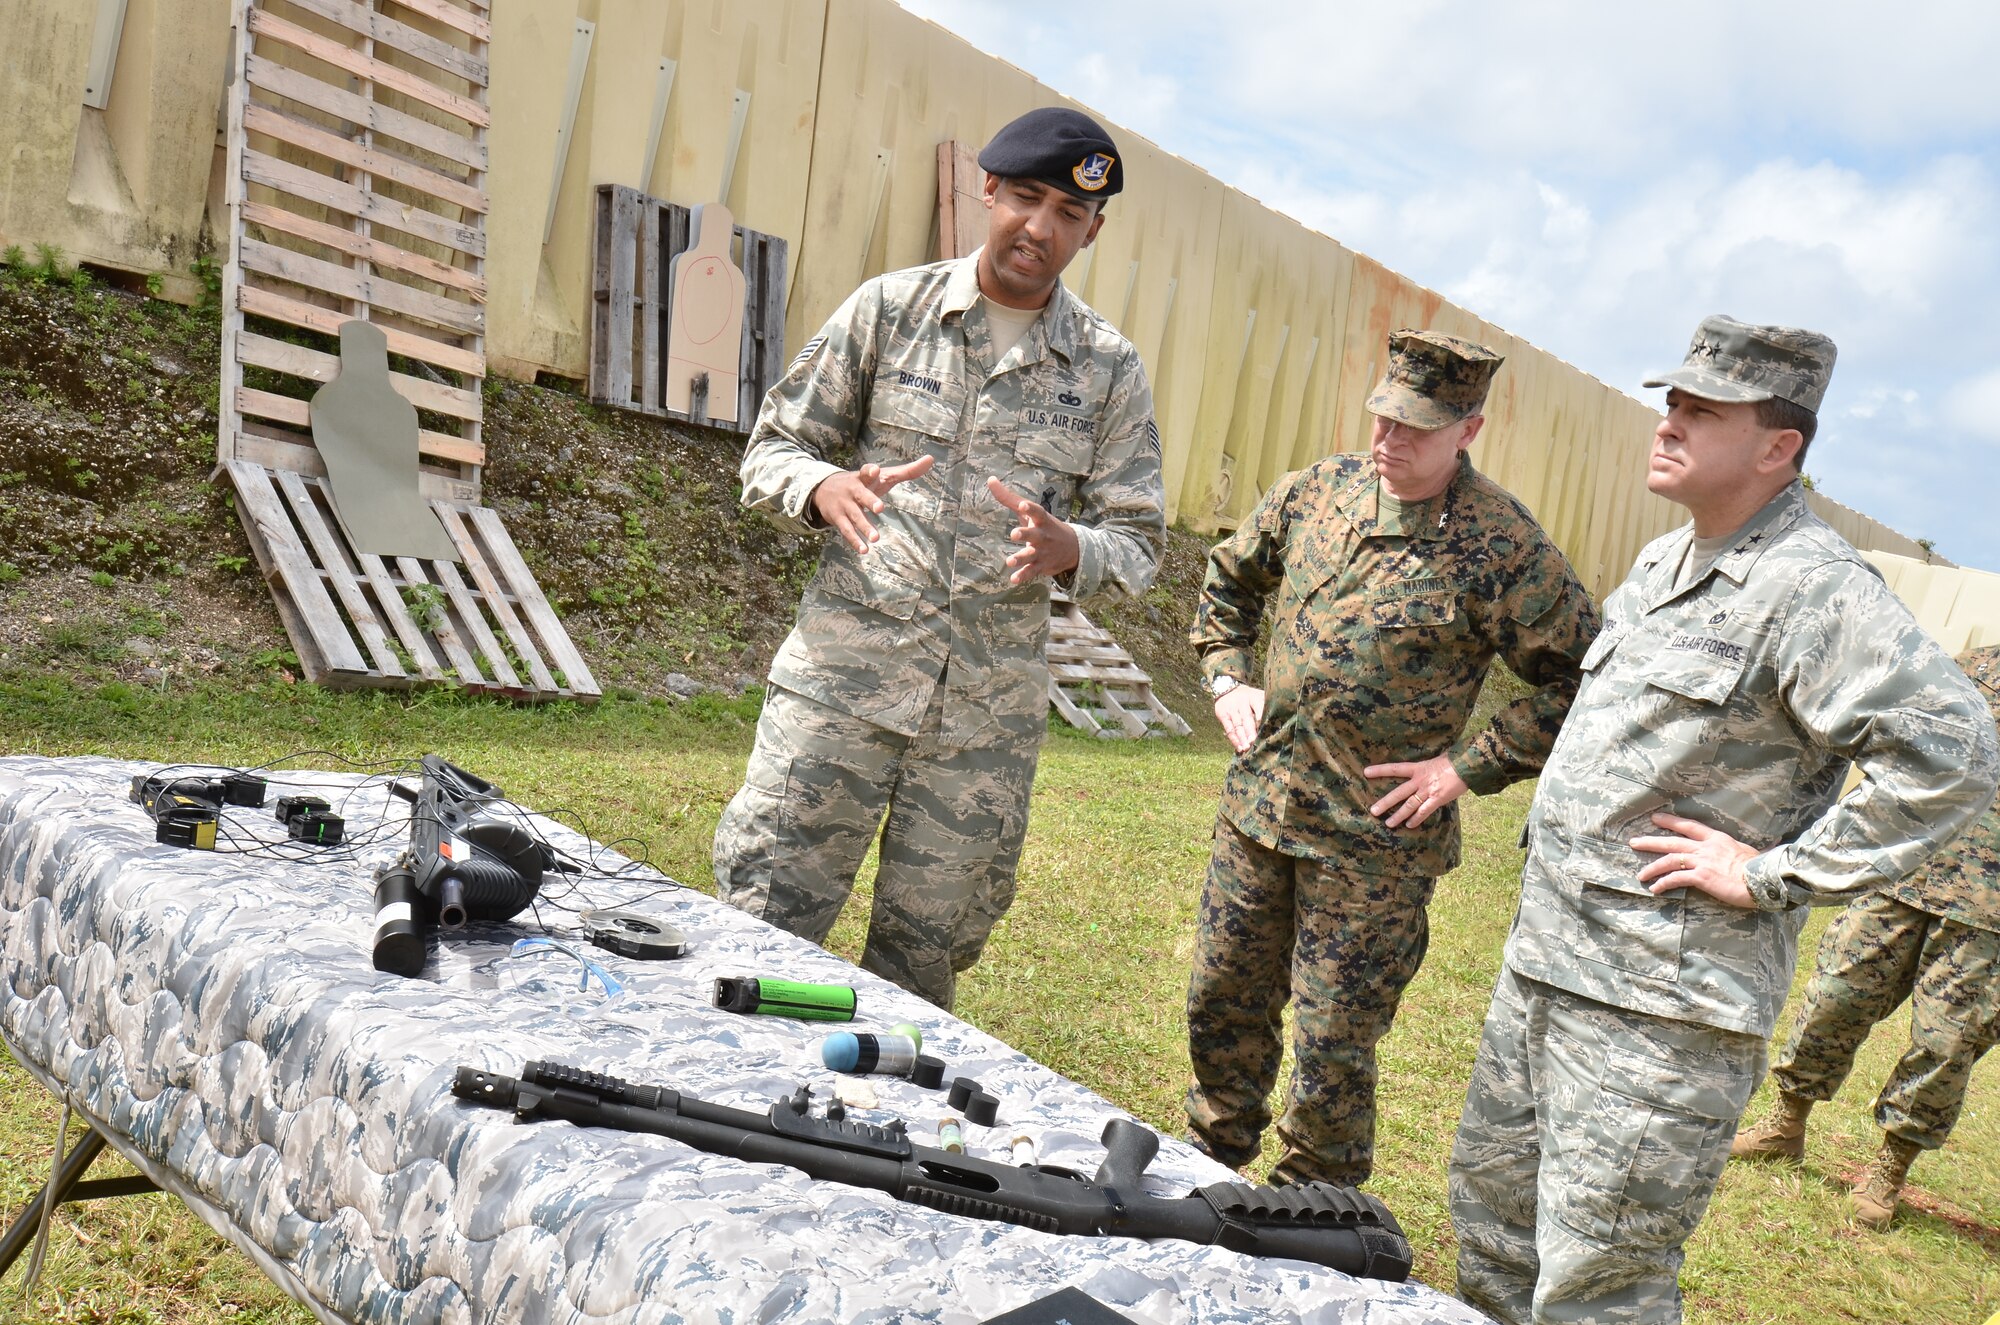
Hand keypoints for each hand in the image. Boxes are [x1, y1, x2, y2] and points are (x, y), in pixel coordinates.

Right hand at [810, 455, 935, 553]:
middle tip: (880, 508)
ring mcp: (844, 505)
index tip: (875, 471)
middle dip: (870, 501)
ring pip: (855, 516)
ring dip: (864, 527)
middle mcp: (853, 490)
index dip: (870, 471)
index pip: (866, 471)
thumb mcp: (883, 476)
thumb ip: (906, 471)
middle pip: (861, 495)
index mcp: (864, 477)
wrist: (824, 488)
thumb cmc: (863, 482)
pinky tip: (864, 550)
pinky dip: (854, 541)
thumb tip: (930, 460)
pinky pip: (846, 530)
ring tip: (876, 538)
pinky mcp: (838, 518)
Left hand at [987, 477, 1079, 584]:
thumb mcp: (1029, 512)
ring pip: (1031, 555)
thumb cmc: (1044, 526)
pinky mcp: (1041, 566)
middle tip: (1014, 534)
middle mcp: (1043, 536)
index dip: (1030, 509)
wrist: (1073, 548)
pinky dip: (1023, 576)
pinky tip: (1013, 579)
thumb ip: (1009, 498)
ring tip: (1010, 561)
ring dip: (1021, 558)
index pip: (1037, 512)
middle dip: (1025, 534)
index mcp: (1041, 520)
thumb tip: (990, 480)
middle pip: (1034, 534)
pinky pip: (1032, 571)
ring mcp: (1042, 552)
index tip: (1023, 505)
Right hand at [1214, 685, 1265, 753]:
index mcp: (1254, 697)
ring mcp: (1232, 710)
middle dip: (1250, 731)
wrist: (1228, 689)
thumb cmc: (1250, 698)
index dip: (1261, 717)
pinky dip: (1234, 740)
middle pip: (1247, 718)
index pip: (1258, 707)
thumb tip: (1283, 722)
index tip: (1266, 728)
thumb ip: (1268, 707)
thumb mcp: (1259, 696)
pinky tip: (1239, 748)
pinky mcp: (1223, 716)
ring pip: (1237, 726)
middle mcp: (1242, 703)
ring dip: (1242, 738)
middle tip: (1254, 742)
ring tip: (1247, 748)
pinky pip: (1229, 730)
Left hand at [1363, 755, 1469, 828]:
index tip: (1365, 772)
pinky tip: (1409, 825)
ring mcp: (1428, 790)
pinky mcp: (1438, 799)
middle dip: (1385, 803)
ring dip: (1398, 815)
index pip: (1395, 768)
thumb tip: (1418, 770)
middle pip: (1398, 793)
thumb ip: (1424, 768)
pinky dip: (1417, 819)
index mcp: (1417, 768)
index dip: (1380, 770)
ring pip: (1409, 805)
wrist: (1467, 765)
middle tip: (1373, 811)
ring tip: (1388, 823)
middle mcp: (1420, 780)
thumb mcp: (1434, 760)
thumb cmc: (1452, 761)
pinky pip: (1425, 811)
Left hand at [1632, 812, 1758, 907]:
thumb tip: (1753, 851)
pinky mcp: (1701, 877)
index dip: (1670, 821)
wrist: (1764, 879)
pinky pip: (1676, 878)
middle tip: (1633, 842)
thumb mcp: (1747, 852)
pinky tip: (1655, 888)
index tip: (1655, 818)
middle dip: (1650, 841)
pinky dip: (1663, 883)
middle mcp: (1706, 847)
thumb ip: (1738, 851)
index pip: (1689, 826)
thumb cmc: (1760, 868)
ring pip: (1669, 860)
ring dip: (1652, 867)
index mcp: (1717, 838)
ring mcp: (1702, 861)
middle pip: (1672, 842)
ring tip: (1640, 874)